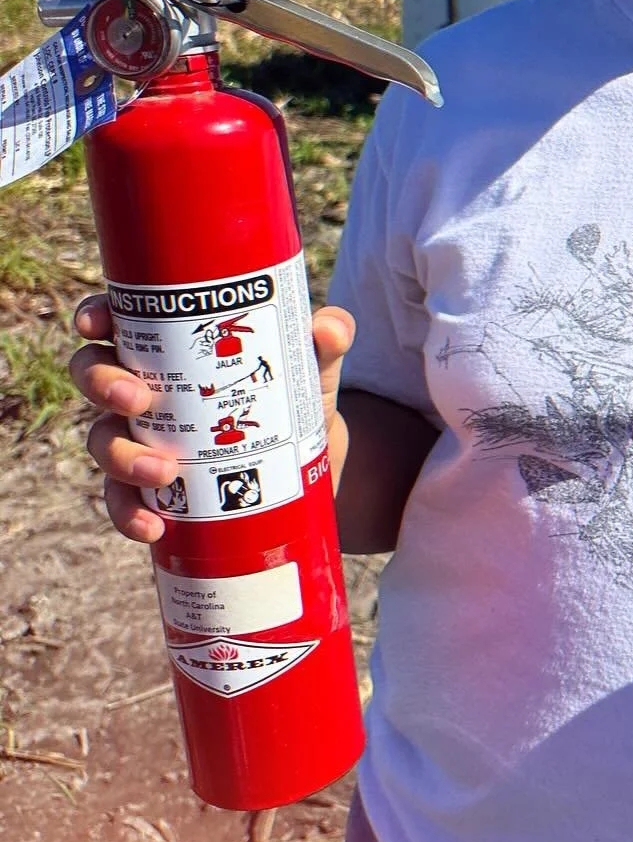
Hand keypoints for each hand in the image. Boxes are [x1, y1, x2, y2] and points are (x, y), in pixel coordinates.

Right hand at [70, 296, 354, 546]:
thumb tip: (331, 328)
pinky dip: (129, 514)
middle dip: (102, 385)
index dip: (94, 316)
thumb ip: (326, 342)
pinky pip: (122, 502)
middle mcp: (145, 389)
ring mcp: (143, 439)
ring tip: (164, 472)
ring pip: (102, 442)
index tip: (94, 323)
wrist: (311, 468)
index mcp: (171, 344)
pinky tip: (154, 525)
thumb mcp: (313, 369)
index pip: (116, 321)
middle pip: (93, 375)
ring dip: (122, 458)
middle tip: (138, 399)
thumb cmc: (297, 398)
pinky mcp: (155, 489)